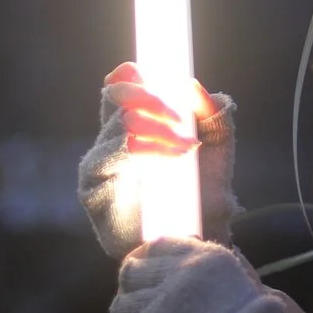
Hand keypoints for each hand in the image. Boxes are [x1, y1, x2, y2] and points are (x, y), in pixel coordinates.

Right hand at [76, 63, 238, 257]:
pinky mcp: (93, 192)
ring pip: (116, 126)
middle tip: (178, 112)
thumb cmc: (206, 194)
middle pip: (116, 100)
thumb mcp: (218, 148)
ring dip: (153, 126)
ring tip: (185, 144)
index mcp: (136, 126)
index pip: (121, 88)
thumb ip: (214, 116)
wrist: (202, 241)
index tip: (150, 71)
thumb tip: (197, 87)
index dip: (131, 74)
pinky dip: (139, 150)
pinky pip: (110, 159)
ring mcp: (100, 166)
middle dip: (149, 98)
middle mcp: (112, 141)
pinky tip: (165, 155)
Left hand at [109, 236, 303, 312]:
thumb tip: (227, 254)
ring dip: (127, 311)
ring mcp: (154, 309)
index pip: (162, 244)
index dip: (152, 253)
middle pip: (133, 271)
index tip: (150, 260)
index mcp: (200, 259)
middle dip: (133, 279)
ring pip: (122, 305)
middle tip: (137, 290)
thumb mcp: (249, 284)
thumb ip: (233, 267)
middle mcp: (173, 278)